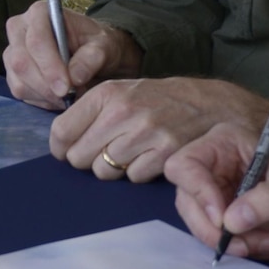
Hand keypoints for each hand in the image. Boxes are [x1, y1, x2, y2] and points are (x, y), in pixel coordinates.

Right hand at [2, 2, 141, 107]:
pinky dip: (41, 99)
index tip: (67, 87)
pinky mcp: (12, 72)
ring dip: (45, 95)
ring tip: (69, 95)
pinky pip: (20, 92)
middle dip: (46, 85)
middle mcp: (20, 29)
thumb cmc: (96, 44)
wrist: (92, 54)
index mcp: (40, 13)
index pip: (36, 41)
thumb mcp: (103, 46)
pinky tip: (58, 97)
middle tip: (70, 96)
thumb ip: (91, 58)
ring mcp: (12, 51)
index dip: (49, 66)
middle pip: (21, 62)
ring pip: (19, 80)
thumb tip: (75, 77)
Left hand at [50, 76, 268, 182]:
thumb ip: (90, 112)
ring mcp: (145, 134)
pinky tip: (150, 156)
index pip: (61, 132)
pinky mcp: (164, 154)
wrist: (208, 105)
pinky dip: (139, 171)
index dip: (61, 146)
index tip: (69, 149)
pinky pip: (133, 177)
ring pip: (104, 171)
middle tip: (106, 150)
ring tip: (131, 151)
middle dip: (89, 158)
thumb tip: (60, 142)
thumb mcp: (122, 91)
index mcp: (106, 94)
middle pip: (78, 157)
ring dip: (115, 167)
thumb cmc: (158, 100)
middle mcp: (123, 112)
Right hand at [165, 124, 268, 259]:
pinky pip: (219, 242)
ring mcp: (216, 196)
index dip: (197, 193)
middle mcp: (212, 169)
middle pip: (187, 202)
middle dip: (216, 229)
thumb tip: (231, 221)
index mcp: (223, 145)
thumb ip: (265, 200)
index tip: (222, 218)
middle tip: (247, 245)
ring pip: (201, 226)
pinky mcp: (225, 222)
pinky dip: (245, 250)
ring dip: (235, 244)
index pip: (185, 166)